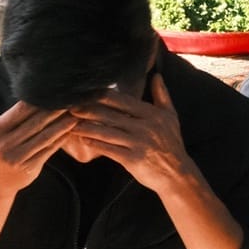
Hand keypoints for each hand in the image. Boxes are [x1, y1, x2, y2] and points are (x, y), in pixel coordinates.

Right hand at [0, 102, 76, 197]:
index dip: (40, 100)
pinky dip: (60, 140)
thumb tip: (38, 96)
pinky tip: (69, 132)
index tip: (55, 92)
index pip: (21, 110)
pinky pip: (48, 151)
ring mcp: (16, 158)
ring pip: (44, 137)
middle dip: (54, 110)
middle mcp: (3, 145)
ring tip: (74, 115)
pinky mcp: (28, 169)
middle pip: (35, 123)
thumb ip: (13, 118)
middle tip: (70, 100)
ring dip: (62, 125)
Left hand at [69, 76, 191, 190]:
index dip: (103, 96)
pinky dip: (95, 144)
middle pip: (111, 116)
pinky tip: (84, 140)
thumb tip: (156, 75)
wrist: (177, 173)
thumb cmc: (172, 143)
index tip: (87, 92)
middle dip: (89, 110)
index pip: (123, 101)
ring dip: (87, 128)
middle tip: (71, 107)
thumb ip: (162, 94)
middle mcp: (144, 127)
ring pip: (107, 133)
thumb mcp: (171, 116)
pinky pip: (109, 150)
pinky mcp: (132, 160)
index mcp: (152, 114)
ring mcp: (138, 144)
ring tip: (72, 124)